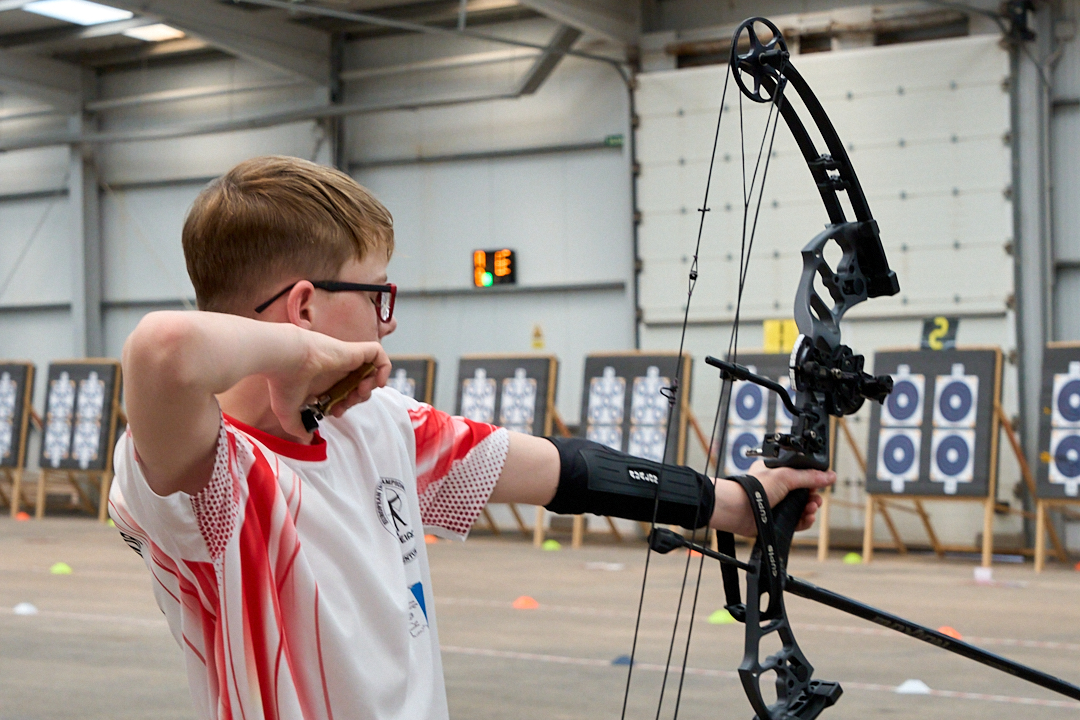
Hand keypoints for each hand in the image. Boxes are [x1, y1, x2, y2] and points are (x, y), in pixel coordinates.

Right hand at [264, 330, 390, 437]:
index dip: (344, 406)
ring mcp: (346, 360)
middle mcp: (336, 370)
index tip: (335, 413)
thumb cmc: (283, 383)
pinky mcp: (355, 351)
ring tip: (358, 392)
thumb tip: (306, 436)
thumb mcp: (287, 413)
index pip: (343, 393)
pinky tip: (376, 381)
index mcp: (323, 381)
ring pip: (370, 372)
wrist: (285, 360)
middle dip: (356, 399)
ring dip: (370, 387)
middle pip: (359, 385)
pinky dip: (384, 368)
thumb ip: (297, 426)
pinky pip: (378, 355)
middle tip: (344, 404)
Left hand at [711, 459, 834, 536]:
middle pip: (804, 493)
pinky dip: (804, 520)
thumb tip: (829, 475)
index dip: (813, 479)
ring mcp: (777, 504)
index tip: (822, 483)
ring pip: (801, 507)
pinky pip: (797, 521)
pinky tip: (807, 517)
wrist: (739, 509)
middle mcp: (777, 487)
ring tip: (812, 508)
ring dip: (810, 508)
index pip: (801, 474)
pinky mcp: (777, 519)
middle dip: (813, 496)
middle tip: (816, 499)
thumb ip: (809, 477)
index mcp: (777, 472)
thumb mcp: (786, 476)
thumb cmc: (754, 488)